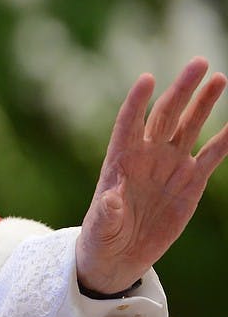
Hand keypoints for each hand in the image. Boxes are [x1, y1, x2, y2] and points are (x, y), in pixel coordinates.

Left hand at [76, 57, 227, 293]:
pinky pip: (212, 155)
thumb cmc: (102, 236)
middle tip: (199, 63)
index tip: (147, 79)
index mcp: (119, 158)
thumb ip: (106, 212)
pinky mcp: (191, 181)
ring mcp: (170, 165)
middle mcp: (146, 154)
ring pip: (188, 126)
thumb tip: (110, 199)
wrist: (119, 253)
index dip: (137, 101)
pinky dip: (225, 140)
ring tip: (218, 79)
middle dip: (181, 90)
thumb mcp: (101, 226)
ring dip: (203, 103)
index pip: (128, 121)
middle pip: (164, 114)